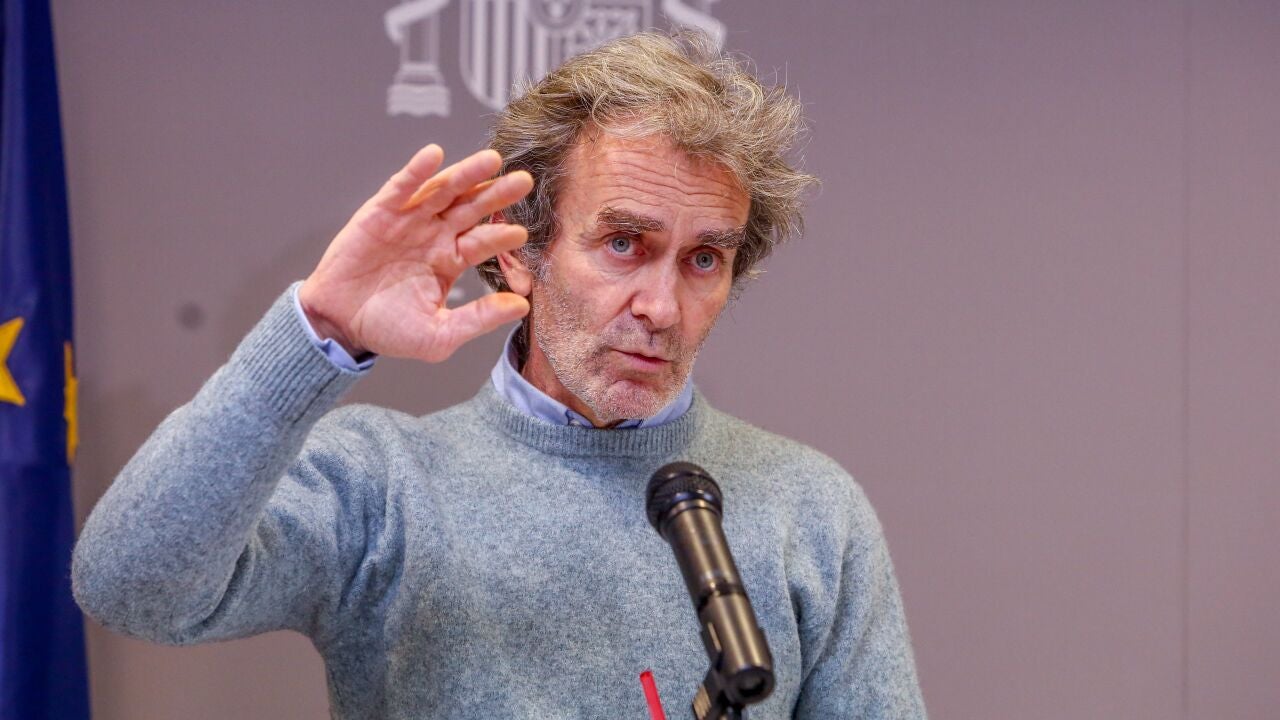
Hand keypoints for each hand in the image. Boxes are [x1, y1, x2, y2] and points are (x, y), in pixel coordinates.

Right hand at [298, 145, 533, 361]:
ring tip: (491, 160)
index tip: (521, 234)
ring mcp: (409, 220)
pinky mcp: (381, 211)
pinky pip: (402, 187)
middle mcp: (435, 234)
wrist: (339, 322)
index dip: (501, 236)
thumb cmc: (388, 329)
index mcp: (451, 260)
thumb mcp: (440, 334)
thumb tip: (522, 306)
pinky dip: (417, 170)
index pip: (483, 242)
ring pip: (443, 191)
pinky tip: (434, 155)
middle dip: (496, 194)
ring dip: (466, 174)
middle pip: (471, 208)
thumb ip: (479, 318)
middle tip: (524, 182)